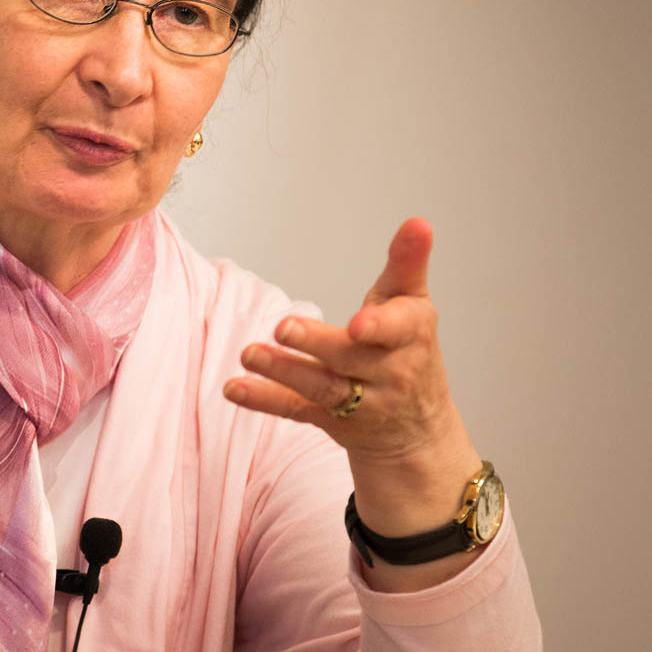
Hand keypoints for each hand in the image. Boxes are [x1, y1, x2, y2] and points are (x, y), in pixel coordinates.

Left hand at [223, 218, 454, 464]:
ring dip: (283, 371)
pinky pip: (295, 409)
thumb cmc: (409, 350)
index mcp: (410, 337)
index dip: (378, 327)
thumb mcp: (413, 305)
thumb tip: (418, 222)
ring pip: (320, 387)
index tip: (356, 323)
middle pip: (349, 358)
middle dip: (316, 344)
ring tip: (249, 354)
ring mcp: (359, 402)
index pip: (398, 330)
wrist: (419, 429)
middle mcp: (388, 373)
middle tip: (284, 327)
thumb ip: (407, 264)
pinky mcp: (330, 421)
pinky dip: (264, 400)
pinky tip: (233, 388)